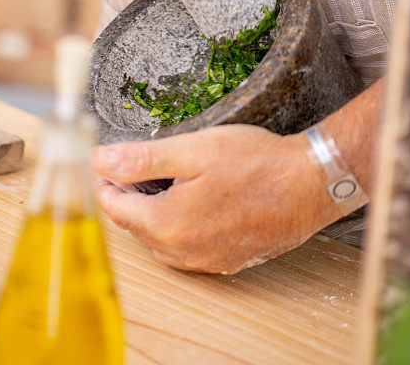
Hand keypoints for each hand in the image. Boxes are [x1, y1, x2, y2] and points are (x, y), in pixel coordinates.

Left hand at [92, 125, 341, 273]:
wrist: (310, 185)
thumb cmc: (256, 163)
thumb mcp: (192, 149)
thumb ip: (141, 158)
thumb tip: (99, 160)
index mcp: (168, 224)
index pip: (115, 207)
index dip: (104, 182)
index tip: (102, 163)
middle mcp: (184, 252)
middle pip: (136, 225)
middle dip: (126, 196)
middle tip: (126, 168)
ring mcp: (207, 261)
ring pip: (160, 239)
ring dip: (150, 213)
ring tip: (156, 181)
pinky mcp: (228, 261)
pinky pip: (187, 248)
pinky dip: (177, 226)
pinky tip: (189, 203)